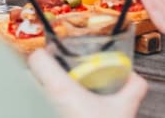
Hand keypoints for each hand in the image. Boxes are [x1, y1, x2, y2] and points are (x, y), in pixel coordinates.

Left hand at [27, 49, 147, 117]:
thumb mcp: (124, 111)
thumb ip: (133, 88)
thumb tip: (134, 77)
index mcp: (60, 90)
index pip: (36, 60)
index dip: (45, 54)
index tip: (54, 56)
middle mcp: (44, 103)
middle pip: (30, 79)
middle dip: (42, 78)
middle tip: (59, 80)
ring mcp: (40, 112)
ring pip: (30, 98)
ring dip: (41, 97)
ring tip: (60, 102)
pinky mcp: (40, 116)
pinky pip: (34, 110)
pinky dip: (44, 110)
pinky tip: (60, 113)